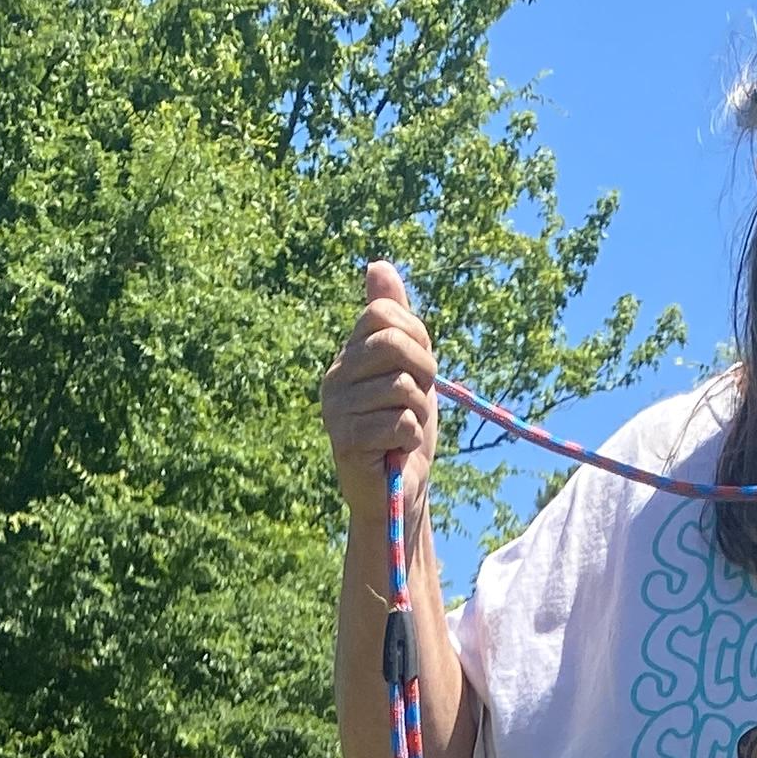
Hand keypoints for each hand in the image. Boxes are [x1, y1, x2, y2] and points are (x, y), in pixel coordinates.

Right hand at [322, 261, 438, 521]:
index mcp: (348, 355)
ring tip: (403, 431)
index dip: (416, 337)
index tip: (419, 369)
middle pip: (391, 343)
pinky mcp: (344, 441)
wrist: (398, 492)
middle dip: (422, 372)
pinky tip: (395, 451)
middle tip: (418, 401)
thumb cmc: (405, 429)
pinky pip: (398, 422)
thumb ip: (396, 319)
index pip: (383, 314)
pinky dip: (409, 438)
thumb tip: (377, 265)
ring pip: (401, 387)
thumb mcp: (410, 367)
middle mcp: (334, 377)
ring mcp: (335, 410)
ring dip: (418, 413)